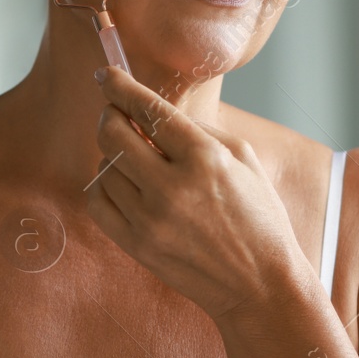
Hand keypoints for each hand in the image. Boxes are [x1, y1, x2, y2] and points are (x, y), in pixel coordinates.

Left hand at [85, 65, 304, 323]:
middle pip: (113, 135)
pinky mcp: (137, 245)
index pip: (148, 110)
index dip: (120, 86)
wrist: (260, 284)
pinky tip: (122, 186)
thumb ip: (199, 131)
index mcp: (205, 158)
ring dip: (110, 156)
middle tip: (115, 115)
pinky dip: (103, 187)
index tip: (104, 74)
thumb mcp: (244, 159)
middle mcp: (173, 187)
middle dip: (109, 116)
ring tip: (133, 161)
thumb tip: (153, 113)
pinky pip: (98, 202)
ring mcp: (151, 219)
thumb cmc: (259, 218)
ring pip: (103, 168)